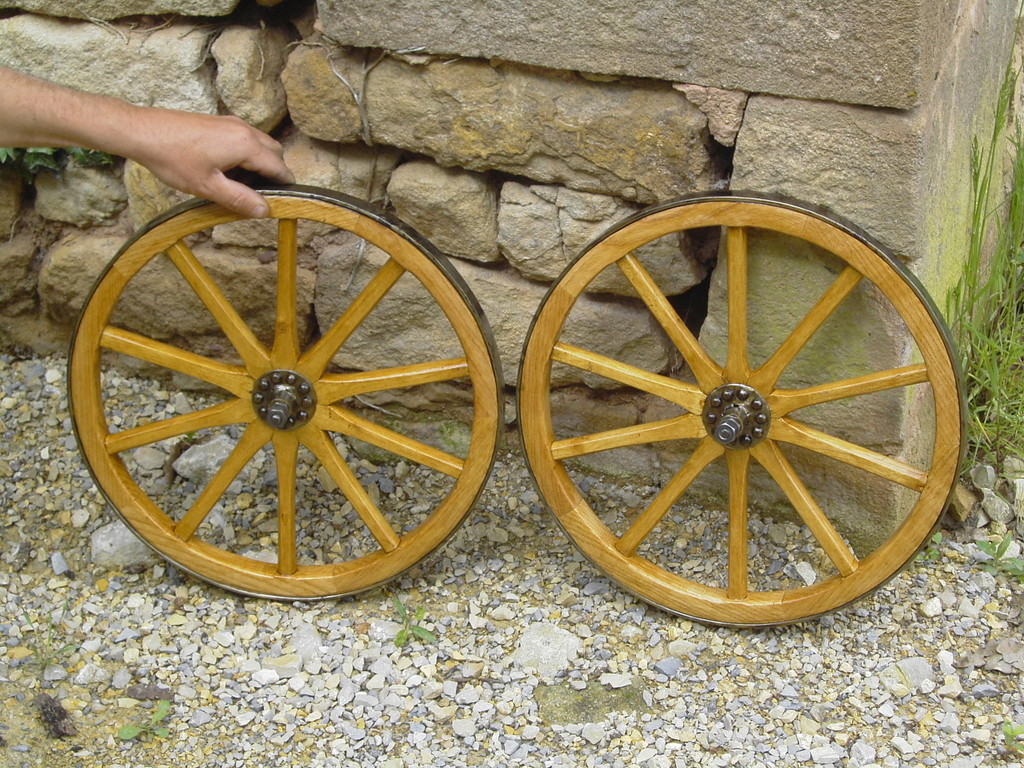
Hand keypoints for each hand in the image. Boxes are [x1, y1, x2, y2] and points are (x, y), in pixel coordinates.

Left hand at [126, 110, 294, 217]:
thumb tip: (265, 211)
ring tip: (235, 185)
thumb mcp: (208, 187)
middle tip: (254, 196)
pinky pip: (244, 140)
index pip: (279, 168)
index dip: (284, 188)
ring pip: (259, 146)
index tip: (281, 204)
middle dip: (272, 175)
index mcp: (246, 144)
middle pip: (274, 153)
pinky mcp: (219, 123)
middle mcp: (244, 129)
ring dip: (257, 166)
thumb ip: (240, 199)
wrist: (142, 131)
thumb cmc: (172, 158)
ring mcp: (231, 123)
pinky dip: (244, 156)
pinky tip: (223, 170)